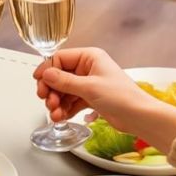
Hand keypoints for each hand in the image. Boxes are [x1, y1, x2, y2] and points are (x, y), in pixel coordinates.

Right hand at [35, 48, 175, 153]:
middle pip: (59, 76)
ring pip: (63, 91)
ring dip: (56, 103)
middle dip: (51, 90)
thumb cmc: (121, 96)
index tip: (38, 82)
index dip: (47, 70)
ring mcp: (88, 84)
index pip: (60, 59)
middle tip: (47, 101)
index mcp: (90, 57)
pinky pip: (70, 102)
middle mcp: (88, 68)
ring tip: (55, 114)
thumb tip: (46, 74)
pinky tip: (60, 117)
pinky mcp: (89, 98)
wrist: (138, 116)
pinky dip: (64, 109)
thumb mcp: (89, 87)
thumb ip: (64, 81)